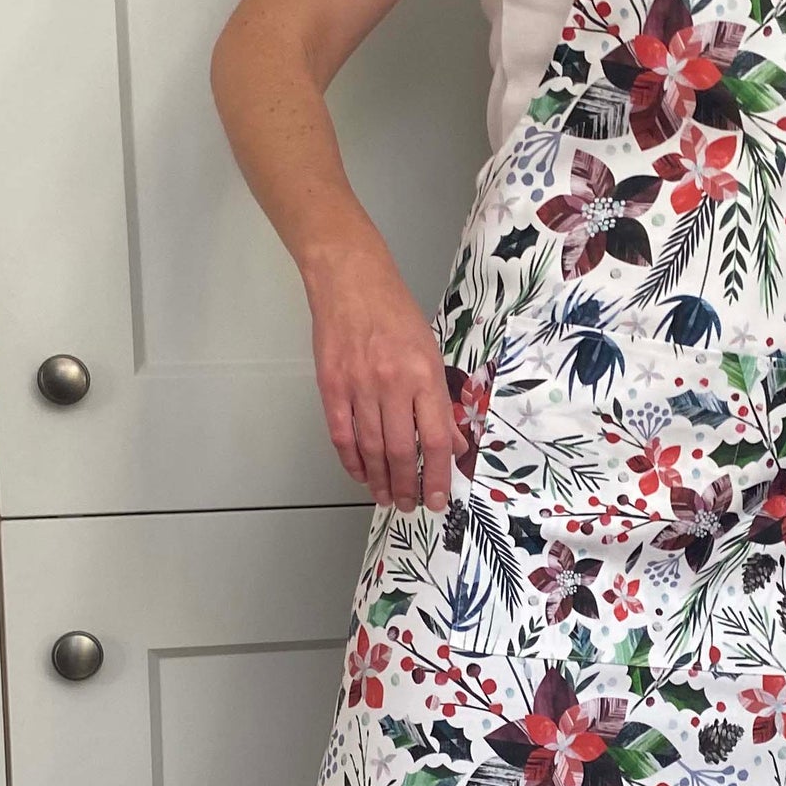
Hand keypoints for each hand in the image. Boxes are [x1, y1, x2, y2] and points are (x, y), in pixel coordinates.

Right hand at [301, 233, 467, 512]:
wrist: (351, 280)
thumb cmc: (396, 313)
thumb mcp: (431, 353)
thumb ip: (441, 402)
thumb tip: (454, 444)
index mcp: (423, 376)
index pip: (434, 440)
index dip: (437, 476)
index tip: (437, 499)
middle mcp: (392, 384)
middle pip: (401, 451)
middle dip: (407, 486)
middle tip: (409, 505)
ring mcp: (359, 386)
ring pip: (371, 448)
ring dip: (380, 480)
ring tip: (386, 497)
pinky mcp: (331, 385)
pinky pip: (342, 434)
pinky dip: (351, 460)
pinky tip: (361, 474)